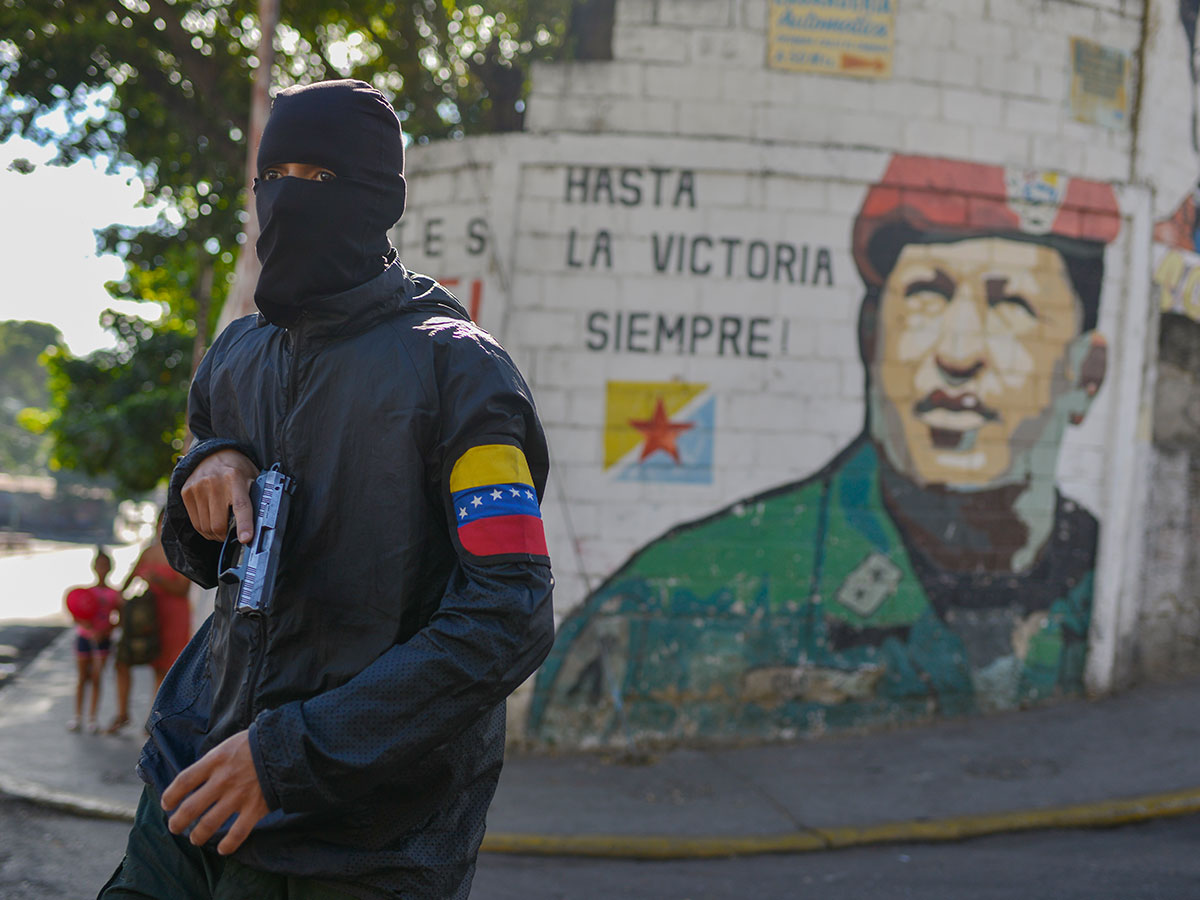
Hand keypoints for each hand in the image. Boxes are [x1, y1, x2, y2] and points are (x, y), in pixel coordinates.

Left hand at [161, 729, 269, 855]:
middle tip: (175, 827)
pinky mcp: (255, 808)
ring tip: (194, 838)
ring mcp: (239, 796)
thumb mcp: (229, 744)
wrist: (287, 747)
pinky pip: (237, 834)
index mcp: (215, 761)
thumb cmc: (256, 744)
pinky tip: (222, 849)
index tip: (167, 804)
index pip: (183, 781)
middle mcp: (223, 780)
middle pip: (191, 807)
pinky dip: (228, 845)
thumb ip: (213, 762)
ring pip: (209, 824)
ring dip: (197, 835)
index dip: (170, 795)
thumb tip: (198, 779)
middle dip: (178, 821)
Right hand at [181, 449, 257, 543]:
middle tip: (231, 535)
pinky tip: (210, 523)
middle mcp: (214, 482)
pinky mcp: (186, 492)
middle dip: (226, 536)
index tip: (246, 539)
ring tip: (222, 529)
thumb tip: (264, 523)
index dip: (244, 525)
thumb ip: (257, 497)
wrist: (212, 453)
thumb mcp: (253, 478)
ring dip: (215, 534)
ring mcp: (197, 487)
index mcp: (235, 478)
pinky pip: (195, 522)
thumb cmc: (237, 470)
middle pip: (218, 523)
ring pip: (205, 527)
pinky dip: (204, 529)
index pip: (241, 506)